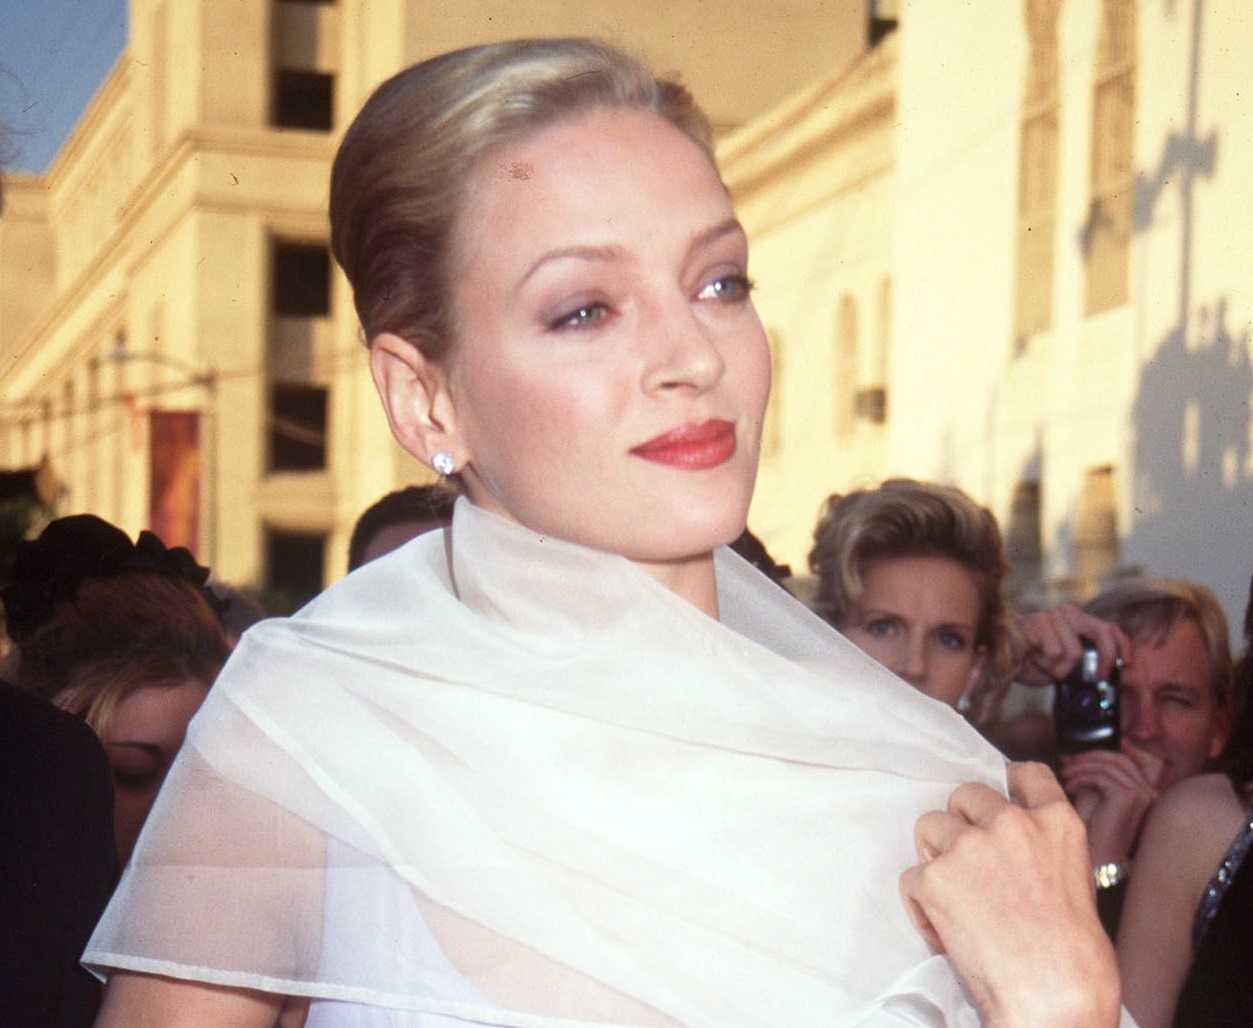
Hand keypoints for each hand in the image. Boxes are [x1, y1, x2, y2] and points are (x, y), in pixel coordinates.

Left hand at [900, 763, 1120, 1027]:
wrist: (1054, 997)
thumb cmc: (1071, 957)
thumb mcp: (1074, 880)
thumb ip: (1040, 847)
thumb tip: (1007, 840)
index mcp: (1056, 822)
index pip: (1026, 775)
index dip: (1006, 784)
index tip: (996, 797)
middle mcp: (1013, 823)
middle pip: (965, 795)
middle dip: (961, 824)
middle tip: (969, 864)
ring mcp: (971, 846)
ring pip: (929, 826)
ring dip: (935, 857)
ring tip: (956, 898)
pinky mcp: (937, 876)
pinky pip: (912, 878)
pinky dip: (922, 905)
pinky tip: (944, 931)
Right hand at [1012, 606, 1130, 686]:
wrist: (1001, 658)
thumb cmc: (1032, 661)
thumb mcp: (1066, 664)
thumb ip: (1086, 662)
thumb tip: (1108, 675)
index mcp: (1076, 619)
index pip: (1109, 627)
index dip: (1122, 645)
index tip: (1127, 664)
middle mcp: (1066, 612)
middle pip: (1101, 632)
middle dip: (1106, 657)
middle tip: (1101, 675)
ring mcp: (1051, 616)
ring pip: (1075, 651)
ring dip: (1060, 668)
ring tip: (1044, 664)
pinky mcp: (1037, 623)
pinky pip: (1055, 653)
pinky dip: (1046, 665)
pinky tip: (1033, 660)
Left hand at [1059, 744, 1163, 863]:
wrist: (1097, 863)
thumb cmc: (1092, 836)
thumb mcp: (1091, 798)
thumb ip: (1088, 776)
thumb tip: (1071, 756)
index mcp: (1144, 792)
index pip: (1121, 761)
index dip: (1094, 756)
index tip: (1071, 759)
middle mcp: (1149, 792)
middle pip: (1116, 759)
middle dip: (1087, 758)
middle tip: (1065, 763)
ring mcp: (1142, 794)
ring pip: (1106, 765)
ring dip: (1080, 768)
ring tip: (1064, 778)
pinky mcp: (1129, 796)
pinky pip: (1100, 776)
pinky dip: (1081, 778)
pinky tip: (1069, 788)